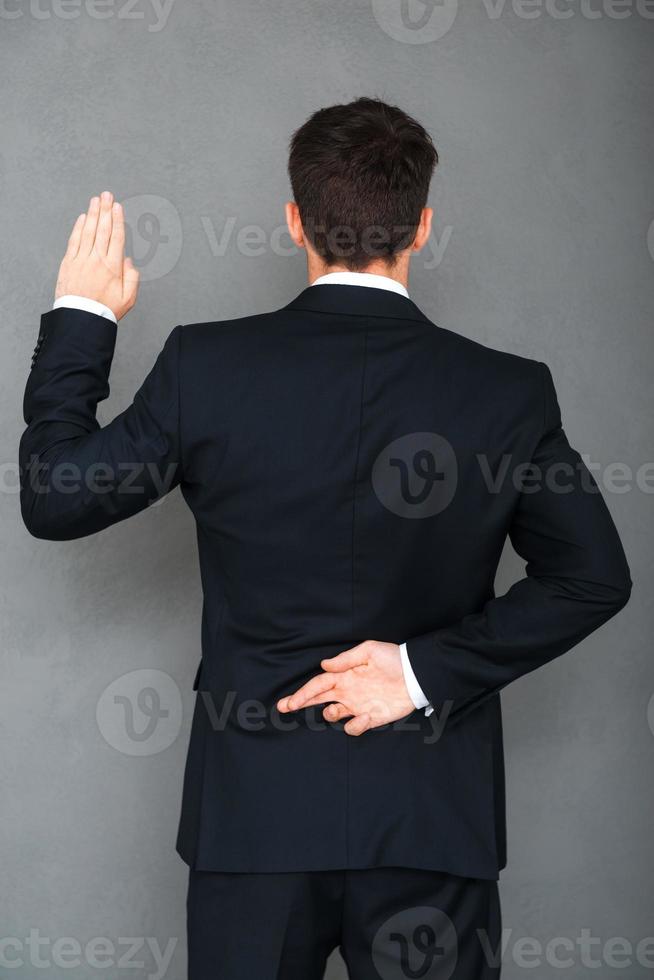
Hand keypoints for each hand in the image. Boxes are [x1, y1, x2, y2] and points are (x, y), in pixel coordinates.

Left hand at [55, 191, 138, 320]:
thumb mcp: (128, 298)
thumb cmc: (104, 311)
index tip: (117, 207)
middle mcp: (97, 260)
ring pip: (89, 231)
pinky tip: (83, 218)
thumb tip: (128, 262)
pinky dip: (79, 228)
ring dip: (93, 214)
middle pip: (103, 229)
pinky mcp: (69, 263)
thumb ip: (132, 278)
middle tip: (107, 195)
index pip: (117, 237)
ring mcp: (81, 260)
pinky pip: (75, 241)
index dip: (118, 220)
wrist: (81, 318)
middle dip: (105, 210)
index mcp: (113, 267)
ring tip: (96, 200)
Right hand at [277, 640, 414, 735]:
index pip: (318, 685)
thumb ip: (346, 659)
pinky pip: (355, 727)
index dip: (303, 693)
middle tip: (284, 708)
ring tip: (334, 709)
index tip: (289, 702)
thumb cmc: (393, 659)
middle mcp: (347, 692)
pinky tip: (362, 718)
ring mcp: (358, 706)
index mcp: (344, 676)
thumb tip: (324, 665)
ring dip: (330, 714)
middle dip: (300, 703)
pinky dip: (355, 726)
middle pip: (318, 699)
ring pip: (333, 715)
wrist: (416, 674)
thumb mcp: (369, 651)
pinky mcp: (371, 718)